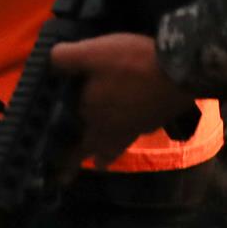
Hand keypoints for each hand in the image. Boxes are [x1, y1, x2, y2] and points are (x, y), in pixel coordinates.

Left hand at [48, 32, 195, 168]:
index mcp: (89, 115)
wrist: (179, 72)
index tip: (46, 143)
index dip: (56, 128)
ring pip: (110, 148)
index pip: (65, 126)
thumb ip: (66, 58)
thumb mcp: (93, 53)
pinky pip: (129, 138)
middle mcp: (108, 129)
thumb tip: (48, 63)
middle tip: (64, 175)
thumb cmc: (131, 63)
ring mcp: (131, 130)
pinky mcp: (149, 125)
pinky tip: (127, 132)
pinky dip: (124, 140)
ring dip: (102, 155)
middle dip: (73, 159)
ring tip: (99, 163)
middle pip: (86, 149)